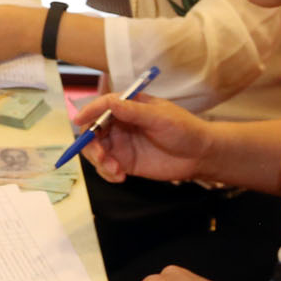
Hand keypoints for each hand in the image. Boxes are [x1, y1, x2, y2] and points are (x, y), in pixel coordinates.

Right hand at [71, 90, 212, 183]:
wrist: (200, 155)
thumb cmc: (184, 129)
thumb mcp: (160, 118)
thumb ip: (134, 112)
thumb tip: (110, 103)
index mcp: (129, 107)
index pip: (102, 106)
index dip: (89, 112)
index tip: (80, 122)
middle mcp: (121, 124)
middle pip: (93, 131)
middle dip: (91, 144)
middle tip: (102, 156)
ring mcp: (122, 144)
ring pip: (96, 151)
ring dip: (99, 161)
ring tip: (115, 170)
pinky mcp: (125, 162)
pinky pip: (106, 167)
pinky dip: (107, 173)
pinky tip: (120, 177)